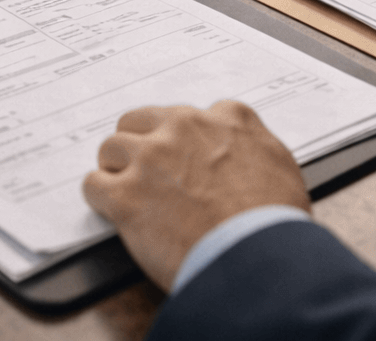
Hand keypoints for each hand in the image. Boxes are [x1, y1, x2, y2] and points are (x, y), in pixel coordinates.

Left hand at [82, 101, 309, 290]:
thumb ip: (254, 146)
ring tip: (129, 196)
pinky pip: (93, 185)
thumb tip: (243, 152)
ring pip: (112, 148)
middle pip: (140, 122)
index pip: (188, 116)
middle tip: (143, 173)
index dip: (179, 142)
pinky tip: (112, 212)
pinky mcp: (126, 196)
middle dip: (138, 146)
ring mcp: (152, 159)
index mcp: (226, 119)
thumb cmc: (275, 223)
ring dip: (117, 171)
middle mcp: (184, 129)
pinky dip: (99, 199)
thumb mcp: (281, 167)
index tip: (179, 159)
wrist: (259, 259)